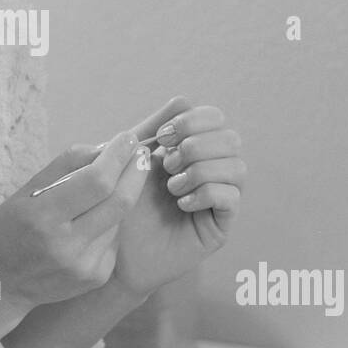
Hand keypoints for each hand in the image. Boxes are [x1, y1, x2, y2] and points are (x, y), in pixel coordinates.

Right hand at [0, 128, 148, 313]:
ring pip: (119, 218)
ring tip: (102, 191)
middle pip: (120, 201)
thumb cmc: (8, 229)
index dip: (117, 156)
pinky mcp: (96, 276)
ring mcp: (85, 265)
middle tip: (140, 152)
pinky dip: (110, 222)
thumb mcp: (26, 191)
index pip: (96, 182)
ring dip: (119, 196)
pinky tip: (91, 223)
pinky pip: (114, 238)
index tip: (127, 138)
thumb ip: (66, 165)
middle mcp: (68, 245)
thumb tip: (105, 147)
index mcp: (44, 217)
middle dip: (136, 171)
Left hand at [106, 96, 244, 301]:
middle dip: (197, 146)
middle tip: (167, 166)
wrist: (110, 248)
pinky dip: (206, 193)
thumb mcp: (132, 160)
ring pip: (237, 167)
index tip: (163, 138)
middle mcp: (211, 170)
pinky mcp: (220, 225)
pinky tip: (181, 204)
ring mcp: (218, 198)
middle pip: (231, 139)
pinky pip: (232, 197)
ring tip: (172, 188)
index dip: (193, 121)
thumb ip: (154, 129)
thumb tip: (182, 99)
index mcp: (192, 148)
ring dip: (201, 171)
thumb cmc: (117, 203)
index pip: (215, 118)